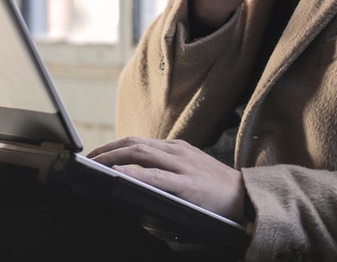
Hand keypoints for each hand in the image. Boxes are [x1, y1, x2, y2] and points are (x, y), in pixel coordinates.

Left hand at [87, 136, 246, 221]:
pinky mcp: (189, 184)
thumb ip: (168, 167)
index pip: (138, 141)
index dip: (113, 145)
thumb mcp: (191, 168)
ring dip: (114, 158)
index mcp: (176, 148)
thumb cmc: (217, 187)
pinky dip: (135, 174)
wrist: (248, 197)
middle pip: (134, 143)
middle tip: (88, 160)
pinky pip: (157, 177)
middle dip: (107, 150)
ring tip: (96, 166)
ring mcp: (183, 166)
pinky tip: (120, 176)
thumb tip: (138, 174)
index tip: (96, 154)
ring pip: (141, 154)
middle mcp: (177, 151)